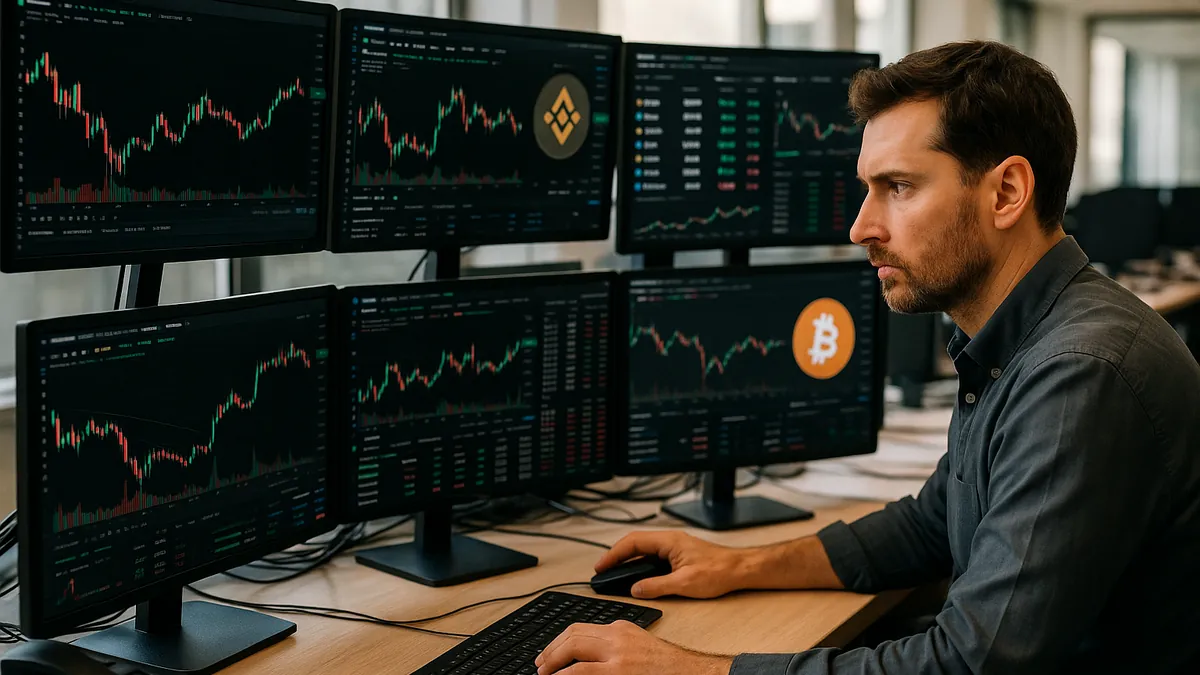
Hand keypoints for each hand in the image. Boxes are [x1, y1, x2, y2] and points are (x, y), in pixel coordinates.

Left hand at [534, 620, 731, 674]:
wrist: (693, 673)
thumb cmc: (668, 667)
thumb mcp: (640, 647)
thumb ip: (615, 647)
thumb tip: (586, 660)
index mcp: (621, 628)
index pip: (580, 628)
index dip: (559, 641)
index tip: (549, 653)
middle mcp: (617, 637)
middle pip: (572, 635)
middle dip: (550, 650)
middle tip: (540, 665)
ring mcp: (618, 655)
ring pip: (573, 649)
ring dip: (552, 663)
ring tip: (544, 674)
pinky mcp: (619, 672)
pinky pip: (581, 671)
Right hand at [595, 531, 748, 598]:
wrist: (741, 570)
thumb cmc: (719, 571)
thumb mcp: (684, 583)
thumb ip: (656, 586)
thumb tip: (636, 589)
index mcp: (669, 541)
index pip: (633, 543)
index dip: (614, 554)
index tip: (601, 566)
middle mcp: (670, 541)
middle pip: (635, 544)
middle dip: (616, 556)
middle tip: (602, 570)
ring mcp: (675, 548)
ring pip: (644, 551)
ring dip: (628, 561)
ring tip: (615, 574)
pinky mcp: (679, 556)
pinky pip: (653, 558)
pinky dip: (641, 566)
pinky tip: (637, 577)